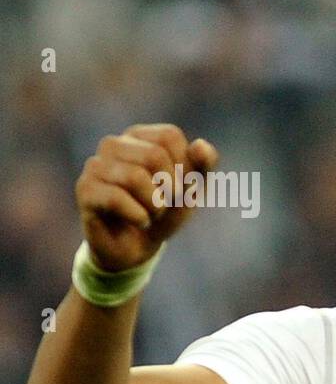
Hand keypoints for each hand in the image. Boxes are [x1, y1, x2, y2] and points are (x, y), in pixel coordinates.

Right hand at [75, 124, 217, 271]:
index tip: (176, 185)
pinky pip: (117, 199)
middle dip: (170, 188)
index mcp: (139, 136)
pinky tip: (140, 222)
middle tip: (163, 204)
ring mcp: (95, 166)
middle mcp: (113, 144)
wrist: (137, 248)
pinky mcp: (85, 190)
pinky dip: (139, 216)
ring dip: (155, 205)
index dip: (183, 166)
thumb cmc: (164, 211)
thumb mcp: (192, 189)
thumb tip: (201, 145)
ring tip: (150, 214)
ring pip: (136, 177)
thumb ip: (203, 166)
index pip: (169, 136)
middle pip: (154, 155)